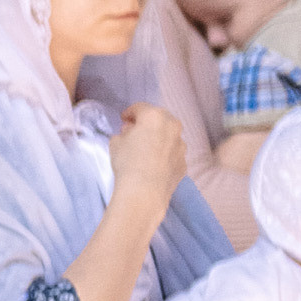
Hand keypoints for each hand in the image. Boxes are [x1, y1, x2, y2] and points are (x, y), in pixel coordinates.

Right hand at [108, 102, 186, 219]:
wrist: (145, 192)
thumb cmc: (128, 162)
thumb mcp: (115, 143)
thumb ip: (124, 134)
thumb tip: (131, 134)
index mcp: (155, 116)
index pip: (140, 108)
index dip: (129, 113)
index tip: (123, 120)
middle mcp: (173, 127)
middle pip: (159, 119)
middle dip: (147, 124)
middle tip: (135, 133)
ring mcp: (181, 146)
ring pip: (169, 137)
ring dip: (159, 139)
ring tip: (146, 151)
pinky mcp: (184, 163)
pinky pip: (172, 154)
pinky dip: (164, 156)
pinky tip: (154, 166)